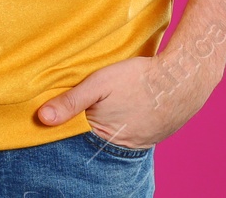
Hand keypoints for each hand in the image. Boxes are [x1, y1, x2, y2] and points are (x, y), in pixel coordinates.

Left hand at [35, 53, 216, 149]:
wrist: (183, 80)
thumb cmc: (138, 78)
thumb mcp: (99, 82)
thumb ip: (71, 100)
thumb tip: (42, 117)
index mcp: (102, 134)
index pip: (74, 135)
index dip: (65, 123)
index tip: (57, 112)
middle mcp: (119, 147)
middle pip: (93, 138)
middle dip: (85, 124)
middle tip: (87, 105)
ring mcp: (137, 145)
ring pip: (112, 137)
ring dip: (105, 125)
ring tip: (108, 106)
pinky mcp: (151, 139)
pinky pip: (129, 136)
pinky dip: (123, 125)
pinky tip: (124, 110)